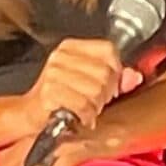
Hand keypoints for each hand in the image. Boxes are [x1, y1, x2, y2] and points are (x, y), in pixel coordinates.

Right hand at [20, 37, 138, 138]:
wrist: (31, 116)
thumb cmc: (62, 99)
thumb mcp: (91, 84)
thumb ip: (116, 79)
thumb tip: (135, 77)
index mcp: (71, 47)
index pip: (108, 50)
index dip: (116, 70)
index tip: (110, 85)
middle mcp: (60, 56)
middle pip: (105, 72)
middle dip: (106, 93)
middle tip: (95, 102)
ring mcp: (53, 73)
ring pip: (96, 89)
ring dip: (96, 106)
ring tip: (86, 109)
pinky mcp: (49, 91)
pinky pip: (83, 104)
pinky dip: (87, 116)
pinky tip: (82, 117)